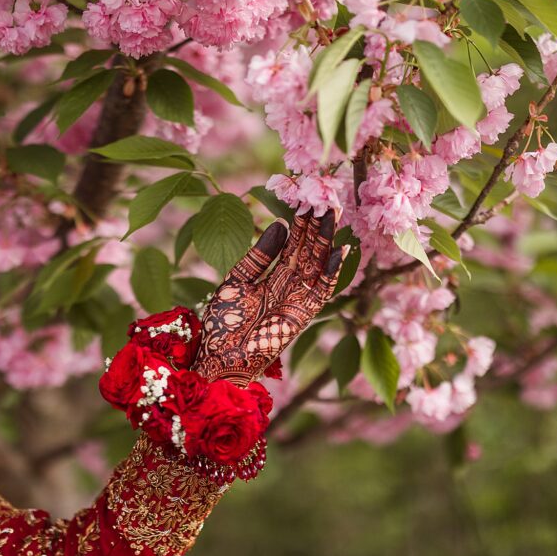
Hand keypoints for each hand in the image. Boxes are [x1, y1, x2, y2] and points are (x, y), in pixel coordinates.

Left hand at [191, 209, 348, 385]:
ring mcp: (297, 299)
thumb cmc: (222, 324)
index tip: (306, 197)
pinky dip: (331, 271)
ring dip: (326, 240)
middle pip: (307, 250)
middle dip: (317, 225)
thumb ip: (259, 255)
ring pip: (317, 264)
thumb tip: (279, 224)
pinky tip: (339, 249)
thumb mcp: (236, 280)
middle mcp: (288, 285)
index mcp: (272, 276)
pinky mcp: (303, 315)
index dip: (300, 222)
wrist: (217, 358)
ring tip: (333, 213)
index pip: (291, 243)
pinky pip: (322, 290)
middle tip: (326, 197)